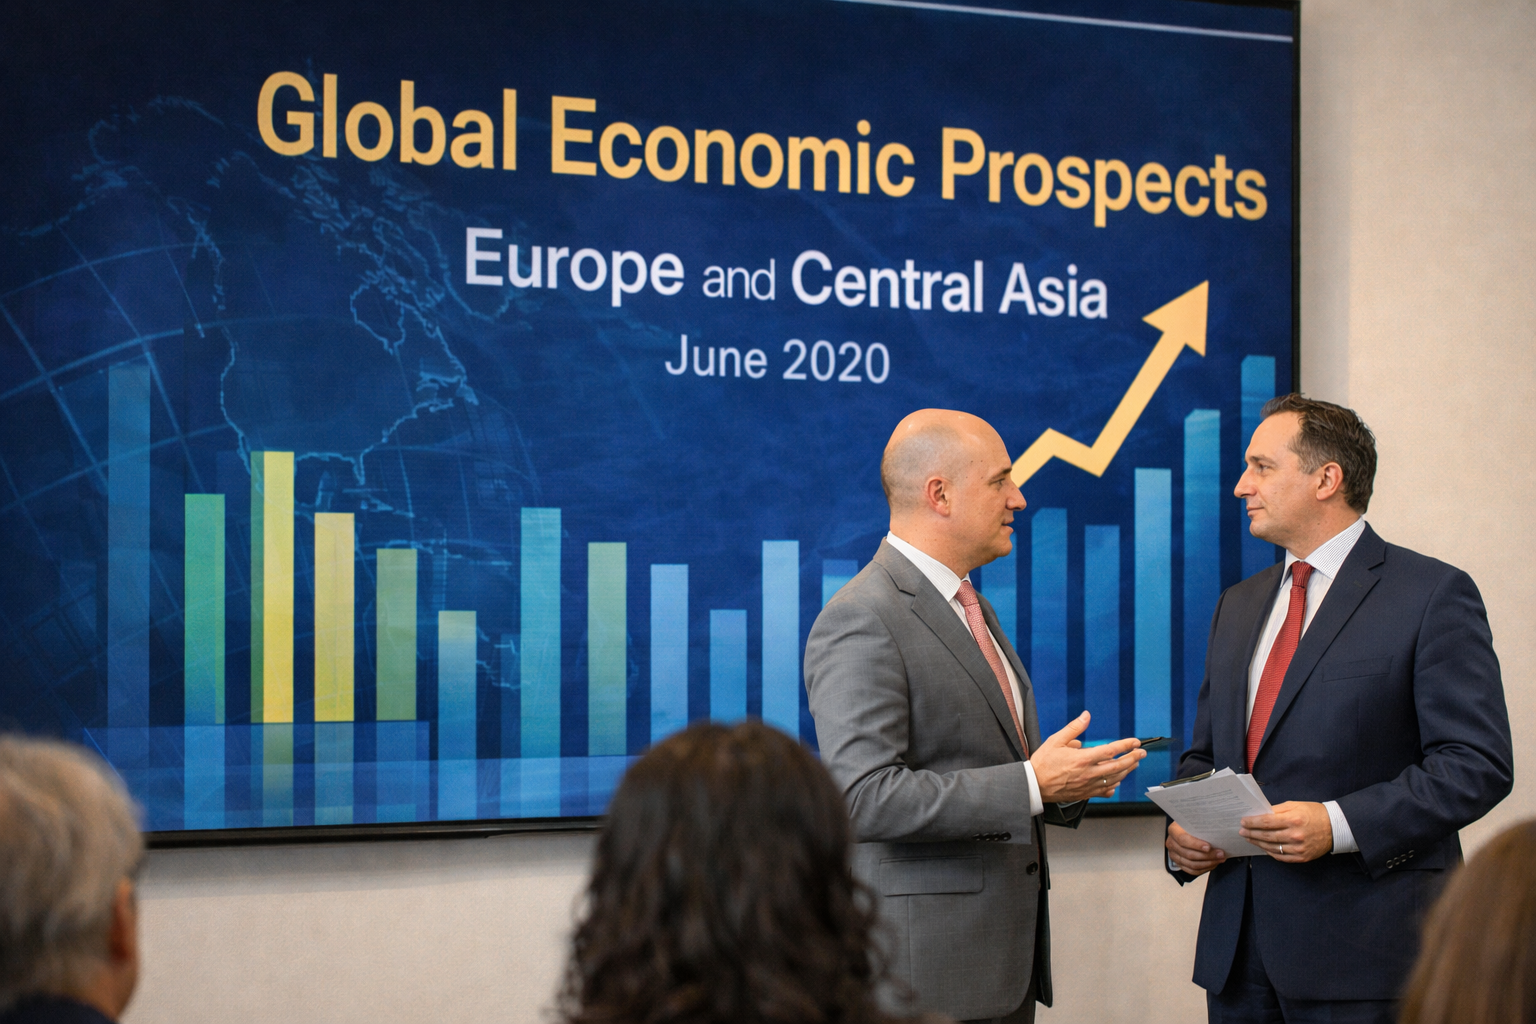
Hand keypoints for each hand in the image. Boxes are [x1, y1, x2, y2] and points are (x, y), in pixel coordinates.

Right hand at [1029, 711, 1145, 802]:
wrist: (1034, 785)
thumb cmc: (1043, 762)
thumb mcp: (1056, 740)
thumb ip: (1074, 728)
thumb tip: (1086, 716)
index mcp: (1082, 758)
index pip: (1111, 750)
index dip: (1126, 745)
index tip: (1135, 742)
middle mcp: (1088, 773)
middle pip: (1117, 766)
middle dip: (1132, 759)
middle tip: (1141, 753)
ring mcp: (1088, 785)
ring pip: (1114, 779)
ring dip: (1126, 771)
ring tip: (1134, 764)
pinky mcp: (1085, 794)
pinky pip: (1104, 791)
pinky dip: (1113, 787)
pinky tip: (1117, 783)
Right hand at [1166, 822, 1226, 875]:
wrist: (1188, 830)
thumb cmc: (1194, 825)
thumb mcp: (1197, 821)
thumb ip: (1204, 824)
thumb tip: (1222, 829)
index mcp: (1174, 830)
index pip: (1183, 839)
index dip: (1196, 844)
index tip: (1209, 846)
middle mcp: (1171, 843)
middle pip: (1188, 854)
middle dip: (1207, 856)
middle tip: (1221, 854)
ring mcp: (1174, 855)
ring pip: (1191, 864)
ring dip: (1208, 863)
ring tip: (1220, 859)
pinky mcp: (1179, 863)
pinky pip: (1192, 871)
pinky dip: (1204, 869)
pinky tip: (1213, 864)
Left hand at [1238, 801, 1333, 862]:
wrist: (1335, 827)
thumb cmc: (1314, 813)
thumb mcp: (1295, 806)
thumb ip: (1277, 810)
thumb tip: (1261, 814)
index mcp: (1293, 820)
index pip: (1266, 822)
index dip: (1252, 822)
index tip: (1243, 822)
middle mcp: (1295, 835)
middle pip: (1267, 836)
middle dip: (1251, 833)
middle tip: (1242, 832)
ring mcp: (1299, 848)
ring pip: (1272, 848)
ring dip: (1258, 843)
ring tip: (1250, 839)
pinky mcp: (1302, 857)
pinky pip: (1282, 857)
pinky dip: (1271, 852)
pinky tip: (1264, 848)